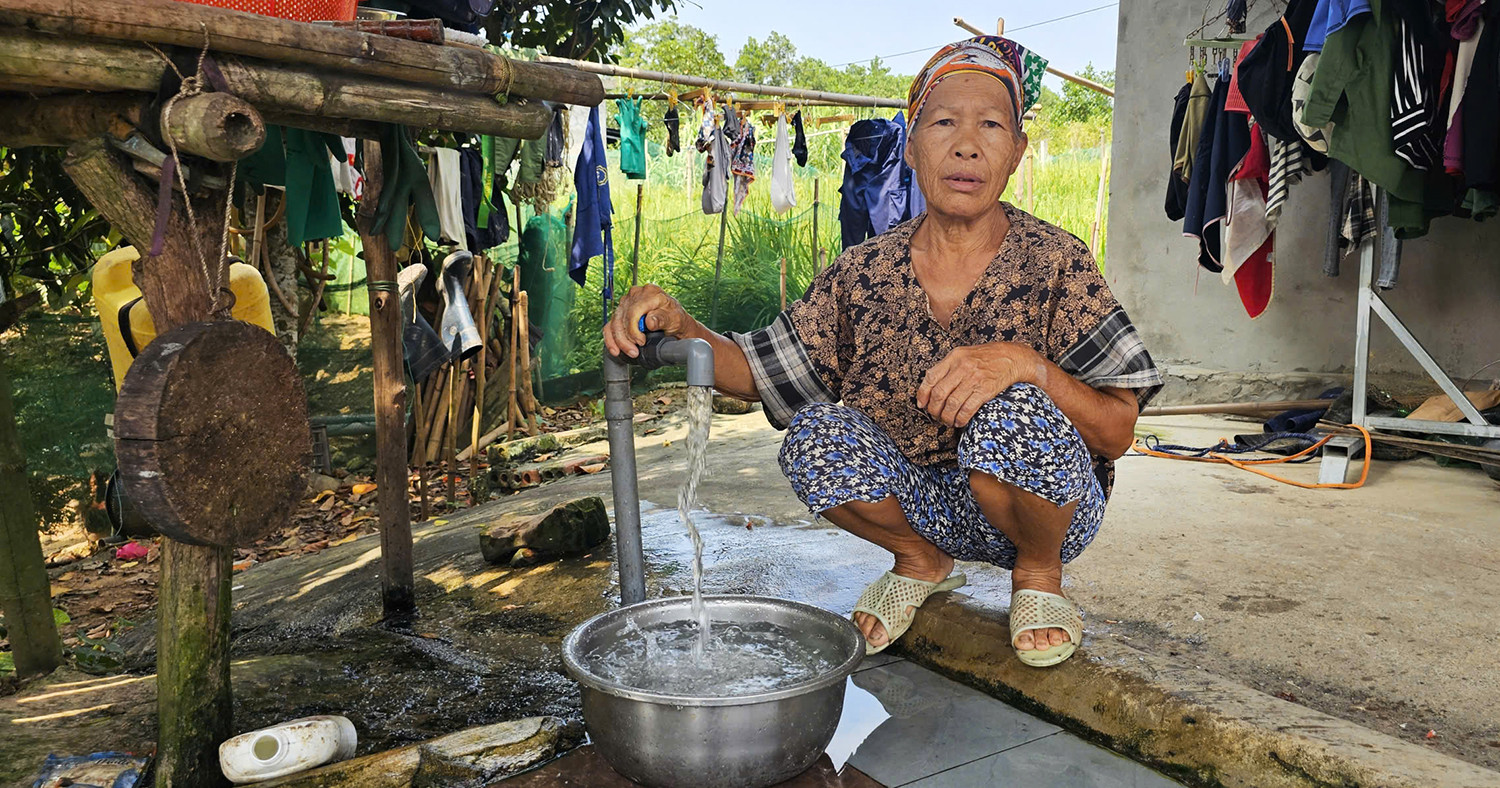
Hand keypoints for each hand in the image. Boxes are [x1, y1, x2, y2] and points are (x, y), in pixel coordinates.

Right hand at [602, 284, 693, 358]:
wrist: (675, 323)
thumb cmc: (675, 319)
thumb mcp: (675, 319)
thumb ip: (663, 319)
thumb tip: (649, 321)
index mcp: (650, 292)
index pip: (634, 311)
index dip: (634, 329)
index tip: (641, 342)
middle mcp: (636, 294)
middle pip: (622, 317)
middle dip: (625, 338)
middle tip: (635, 352)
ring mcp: (626, 302)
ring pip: (614, 323)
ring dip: (619, 341)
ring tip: (630, 353)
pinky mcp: (621, 312)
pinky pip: (610, 326)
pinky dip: (610, 339)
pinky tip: (615, 350)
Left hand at [916, 343, 1046, 427]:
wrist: (1012, 357)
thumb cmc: (986, 358)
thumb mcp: (964, 355)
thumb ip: (947, 368)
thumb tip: (930, 387)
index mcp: (954, 357)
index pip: (931, 377)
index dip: (923, 394)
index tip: (922, 404)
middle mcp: (962, 367)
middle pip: (939, 394)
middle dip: (934, 409)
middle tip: (936, 416)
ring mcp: (974, 379)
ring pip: (951, 404)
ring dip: (946, 417)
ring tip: (947, 421)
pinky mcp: (985, 390)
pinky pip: (967, 409)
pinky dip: (960, 419)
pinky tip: (959, 421)